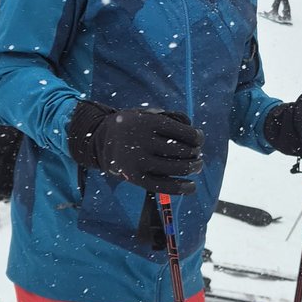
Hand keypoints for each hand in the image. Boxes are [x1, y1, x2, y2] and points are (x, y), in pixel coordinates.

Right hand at [67, 102, 203, 195]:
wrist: (102, 139)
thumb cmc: (133, 126)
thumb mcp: (146, 114)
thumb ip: (170, 118)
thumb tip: (194, 132)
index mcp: (146, 123)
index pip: (180, 132)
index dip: (196, 137)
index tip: (199, 139)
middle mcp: (141, 142)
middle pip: (180, 150)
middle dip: (194, 153)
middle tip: (197, 154)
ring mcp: (138, 162)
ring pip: (174, 168)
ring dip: (192, 167)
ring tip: (197, 165)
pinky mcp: (136, 178)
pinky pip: (163, 186)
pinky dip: (180, 188)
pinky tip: (192, 186)